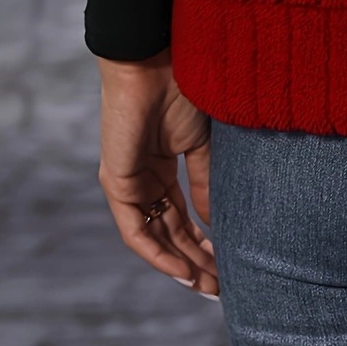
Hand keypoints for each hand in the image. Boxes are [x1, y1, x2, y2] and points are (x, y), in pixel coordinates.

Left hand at [97, 50, 218, 296]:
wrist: (156, 59)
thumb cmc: (184, 86)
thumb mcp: (204, 142)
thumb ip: (207, 182)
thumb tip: (216, 223)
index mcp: (164, 164)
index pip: (184, 215)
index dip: (206, 242)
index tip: (230, 263)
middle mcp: (144, 178)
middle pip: (171, 231)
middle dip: (196, 260)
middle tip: (222, 286)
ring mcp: (128, 182)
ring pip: (154, 236)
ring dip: (180, 264)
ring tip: (209, 287)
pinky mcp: (116, 182)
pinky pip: (135, 230)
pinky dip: (157, 253)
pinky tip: (182, 271)